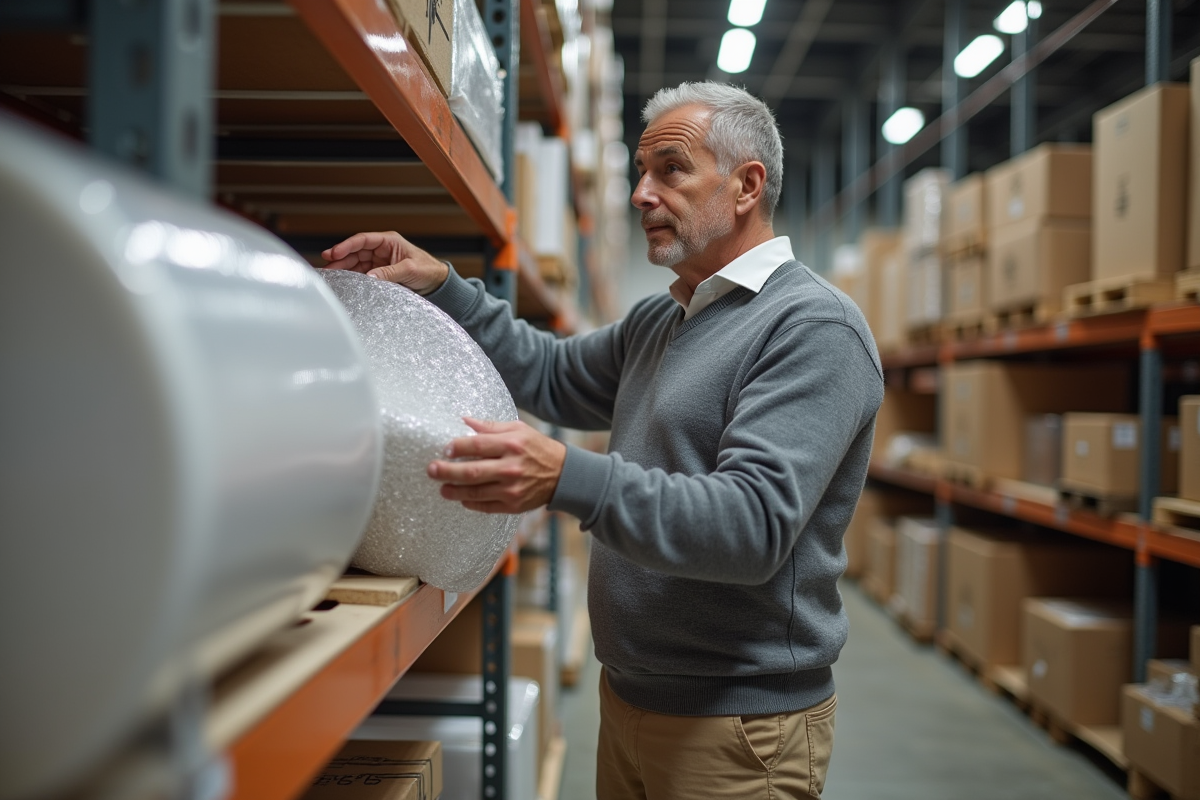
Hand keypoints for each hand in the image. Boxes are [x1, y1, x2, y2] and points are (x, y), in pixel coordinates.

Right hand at [321, 231, 448, 294]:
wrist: (437, 283)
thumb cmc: (428, 270)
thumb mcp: (410, 269)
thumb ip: (389, 273)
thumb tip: (369, 277)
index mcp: (388, 241)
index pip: (363, 240)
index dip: (346, 246)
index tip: (334, 253)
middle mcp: (381, 250)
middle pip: (355, 252)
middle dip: (339, 259)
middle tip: (326, 269)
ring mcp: (378, 262)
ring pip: (355, 264)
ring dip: (343, 270)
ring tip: (330, 277)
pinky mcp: (379, 274)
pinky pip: (361, 275)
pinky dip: (351, 278)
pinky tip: (342, 283)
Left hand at [427, 418, 566, 513]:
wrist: (565, 475)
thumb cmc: (538, 448)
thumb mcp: (518, 429)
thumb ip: (490, 427)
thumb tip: (464, 421)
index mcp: (512, 445)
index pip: (476, 445)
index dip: (456, 447)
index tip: (444, 449)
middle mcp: (511, 468)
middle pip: (471, 471)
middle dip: (446, 471)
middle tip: (431, 470)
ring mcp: (512, 489)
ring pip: (475, 492)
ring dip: (454, 490)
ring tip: (442, 487)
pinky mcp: (513, 506)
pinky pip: (485, 506)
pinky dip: (470, 502)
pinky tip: (462, 497)